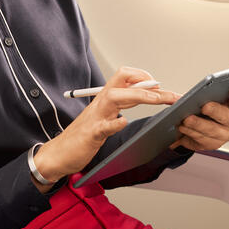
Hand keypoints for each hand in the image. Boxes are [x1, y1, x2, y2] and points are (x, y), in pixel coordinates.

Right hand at [30, 66, 178, 191]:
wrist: (59, 153)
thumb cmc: (83, 135)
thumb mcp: (105, 115)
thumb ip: (121, 105)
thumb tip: (144, 95)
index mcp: (105, 98)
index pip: (125, 75)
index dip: (144, 77)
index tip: (160, 86)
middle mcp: (100, 103)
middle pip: (123, 81)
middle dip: (148, 84)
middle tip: (170, 94)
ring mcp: (95, 118)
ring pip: (114, 98)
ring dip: (137, 96)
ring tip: (156, 100)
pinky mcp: (90, 134)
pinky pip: (103, 127)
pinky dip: (114, 124)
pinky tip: (123, 123)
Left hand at [168, 82, 228, 151]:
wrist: (191, 129)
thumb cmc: (199, 110)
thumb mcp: (194, 99)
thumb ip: (188, 95)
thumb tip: (173, 96)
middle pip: (227, 116)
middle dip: (215, 111)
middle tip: (204, 106)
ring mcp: (224, 134)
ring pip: (213, 130)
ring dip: (198, 124)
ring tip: (186, 119)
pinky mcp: (214, 144)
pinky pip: (203, 139)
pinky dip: (191, 132)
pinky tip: (183, 127)